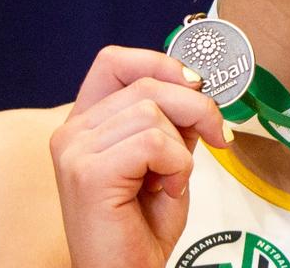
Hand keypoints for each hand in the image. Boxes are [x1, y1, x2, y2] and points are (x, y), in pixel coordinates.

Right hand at [51, 46, 231, 267]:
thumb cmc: (140, 229)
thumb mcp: (166, 161)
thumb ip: (173, 123)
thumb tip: (197, 89)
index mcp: (86, 123)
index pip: (113, 61)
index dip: (159, 62)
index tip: (195, 84)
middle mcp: (72, 132)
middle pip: (145, 83)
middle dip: (195, 106)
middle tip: (217, 137)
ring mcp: (75, 151)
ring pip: (152, 111)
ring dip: (182, 148)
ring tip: (172, 180)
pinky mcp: (88, 173)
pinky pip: (153, 143)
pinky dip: (176, 166)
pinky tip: (165, 190)